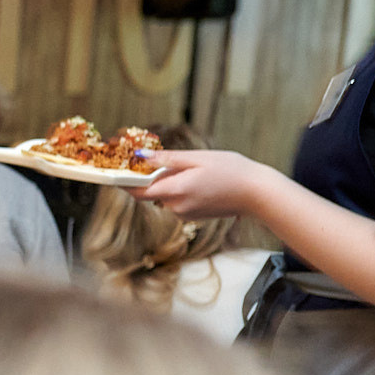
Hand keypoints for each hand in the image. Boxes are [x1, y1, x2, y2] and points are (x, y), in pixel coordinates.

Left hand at [137, 149, 279, 219]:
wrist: (257, 194)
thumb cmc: (232, 171)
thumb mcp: (199, 158)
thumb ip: (168, 159)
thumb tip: (141, 157)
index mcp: (176, 191)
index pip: (138, 191)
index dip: (125, 182)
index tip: (117, 172)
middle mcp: (176, 207)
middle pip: (152, 193)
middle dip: (153, 178)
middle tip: (163, 161)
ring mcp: (184, 215)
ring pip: (165, 197)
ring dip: (170, 184)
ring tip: (194, 170)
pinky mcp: (193, 217)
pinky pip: (178, 202)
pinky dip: (181, 191)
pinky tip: (201, 182)